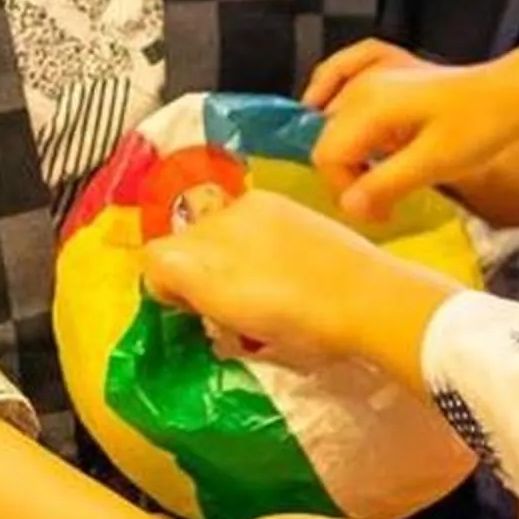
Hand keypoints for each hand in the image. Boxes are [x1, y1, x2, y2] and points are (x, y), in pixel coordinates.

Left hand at [141, 185, 458, 384]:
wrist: (362, 298)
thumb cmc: (357, 289)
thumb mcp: (310, 255)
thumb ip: (277, 257)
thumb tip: (261, 284)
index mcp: (268, 205)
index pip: (219, 228)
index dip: (219, 260)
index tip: (239, 289)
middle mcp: (235, 208)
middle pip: (192, 240)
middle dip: (201, 273)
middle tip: (230, 307)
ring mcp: (212, 232)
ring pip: (171, 256)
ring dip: (186, 285)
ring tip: (221, 313)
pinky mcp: (191, 261)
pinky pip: (155, 270)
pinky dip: (165, 292)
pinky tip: (197, 311)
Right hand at [309, 41, 518, 228]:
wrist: (514, 94)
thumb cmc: (480, 125)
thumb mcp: (434, 162)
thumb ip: (386, 183)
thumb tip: (348, 206)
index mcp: (369, 104)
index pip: (328, 156)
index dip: (346, 191)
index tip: (379, 213)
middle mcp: (364, 84)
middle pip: (329, 139)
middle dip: (348, 178)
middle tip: (381, 205)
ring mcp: (375, 73)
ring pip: (332, 115)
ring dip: (345, 150)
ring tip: (374, 175)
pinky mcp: (389, 72)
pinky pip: (345, 75)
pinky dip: (336, 94)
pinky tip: (339, 115)